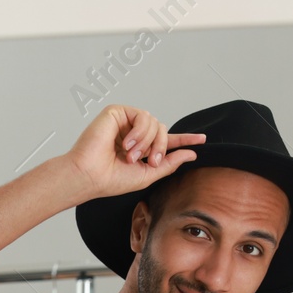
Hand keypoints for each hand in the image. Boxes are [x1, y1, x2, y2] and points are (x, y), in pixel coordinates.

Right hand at [58, 105, 204, 204]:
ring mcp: (124, 123)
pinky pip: (142, 116)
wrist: (90, 175)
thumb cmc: (111, 179)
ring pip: (155, 123)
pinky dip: (139, 132)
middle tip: (149, 161)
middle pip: (162, 130)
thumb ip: (169, 163)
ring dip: (147, 141)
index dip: (184, 140)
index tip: (202, 140)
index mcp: (139, 148)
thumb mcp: (148, 175)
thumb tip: (191, 154)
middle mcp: (132, 134)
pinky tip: (125, 144)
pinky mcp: (117, 113)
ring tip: (131, 155)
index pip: (165, 141)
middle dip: (160, 146)